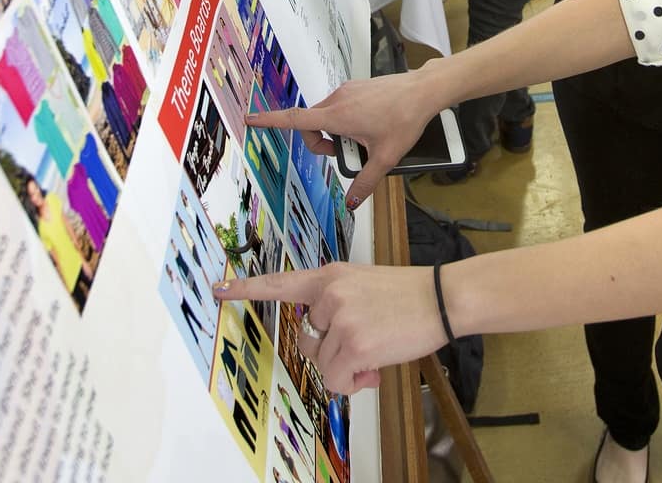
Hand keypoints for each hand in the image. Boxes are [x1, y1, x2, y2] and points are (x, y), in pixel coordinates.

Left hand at [213, 261, 444, 395]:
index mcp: (329, 277)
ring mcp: (340, 319)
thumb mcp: (363, 287)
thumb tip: (331, 354)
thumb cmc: (407, 297)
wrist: (442, 299)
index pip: (281, 283)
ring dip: (348, 370)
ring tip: (377, 354)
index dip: (247, 288)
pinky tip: (375, 371)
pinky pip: (338, 379)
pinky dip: (354, 383)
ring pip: (325, 365)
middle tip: (363, 348)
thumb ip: (337, 309)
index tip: (219, 289)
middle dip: (331, 354)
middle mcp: (329, 295)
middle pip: (307, 342)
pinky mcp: (354, 344)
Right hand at [248, 68, 439, 207]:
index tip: (250, 119)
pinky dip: (344, 120)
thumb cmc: (405, 119)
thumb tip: (350, 202)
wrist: (423, 91)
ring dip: (334, 132)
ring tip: (363, 139)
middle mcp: (337, 100)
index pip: (294, 120)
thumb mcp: (386, 157)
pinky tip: (370, 125)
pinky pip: (339, 106)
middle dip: (320, 143)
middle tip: (345, 153)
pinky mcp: (355, 86)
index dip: (269, 120)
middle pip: (310, 124)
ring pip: (326, 116)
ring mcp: (346, 91)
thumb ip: (365, 182)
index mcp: (337, 116)